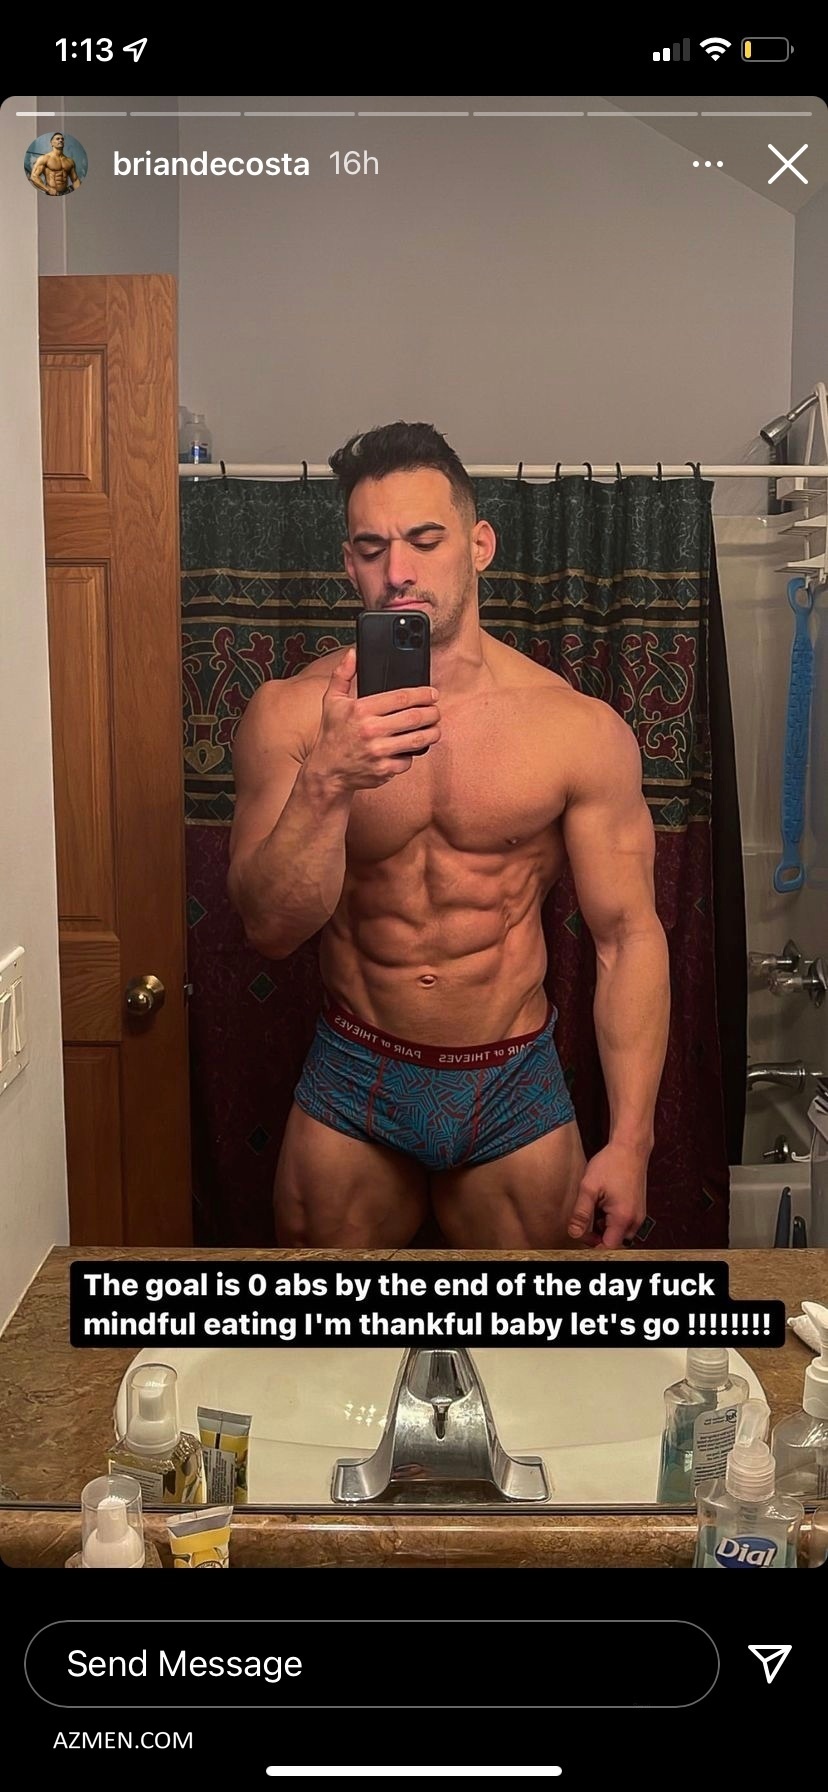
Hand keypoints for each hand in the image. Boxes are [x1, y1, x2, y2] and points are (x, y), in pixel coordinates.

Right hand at [310, 647, 440, 789]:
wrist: (327, 771)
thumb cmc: (332, 734)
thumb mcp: (332, 701)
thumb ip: (343, 674)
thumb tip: (353, 653)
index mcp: (361, 709)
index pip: (401, 697)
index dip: (423, 694)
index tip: (432, 694)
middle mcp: (371, 730)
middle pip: (415, 717)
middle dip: (432, 713)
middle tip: (436, 711)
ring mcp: (379, 752)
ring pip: (418, 739)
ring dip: (432, 732)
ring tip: (434, 728)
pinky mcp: (384, 770)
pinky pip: (408, 760)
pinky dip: (413, 754)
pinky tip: (411, 748)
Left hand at [567, 1142, 647, 1247]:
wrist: (630, 1148)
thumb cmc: (611, 1164)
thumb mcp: (589, 1187)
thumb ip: (581, 1213)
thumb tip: (574, 1233)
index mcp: (623, 1217)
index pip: (608, 1246)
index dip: (593, 1245)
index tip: (581, 1236)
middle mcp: (635, 1220)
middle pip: (615, 1242)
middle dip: (598, 1237)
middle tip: (585, 1221)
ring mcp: (639, 1215)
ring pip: (620, 1234)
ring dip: (606, 1228)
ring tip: (596, 1208)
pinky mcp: (638, 1209)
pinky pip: (625, 1224)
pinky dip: (613, 1221)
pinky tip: (604, 1205)